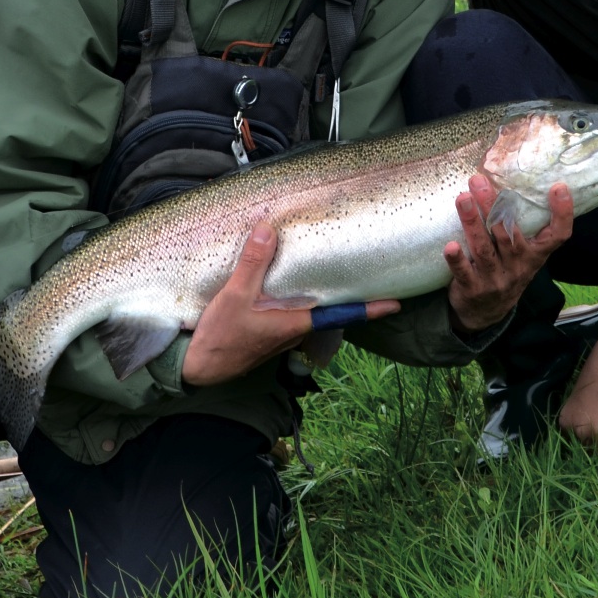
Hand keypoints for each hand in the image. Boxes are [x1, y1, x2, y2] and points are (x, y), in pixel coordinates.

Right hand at [184, 224, 398, 386]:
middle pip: (329, 311)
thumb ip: (253, 262)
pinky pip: (292, 317)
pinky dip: (298, 302)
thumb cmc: (220, 337)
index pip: (344, 314)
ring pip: (310, 314)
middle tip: (366, 276)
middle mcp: (296, 332)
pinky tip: (289, 288)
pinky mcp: (270, 336)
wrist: (199, 368)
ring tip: (330, 275)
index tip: (398, 303)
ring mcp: (284, 336)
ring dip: (320, 298)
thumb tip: (268, 229)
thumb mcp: (235, 295)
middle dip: (347, 296)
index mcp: (297, 323)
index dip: (372, 309)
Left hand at [444, 177, 573, 333]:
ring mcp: (495, 278)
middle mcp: (518, 266)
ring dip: (473, 223)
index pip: (558, 235)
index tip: (559, 188)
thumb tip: (511, 179)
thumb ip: (521, 224)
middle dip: (494, 205)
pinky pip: (464, 273)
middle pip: (509, 233)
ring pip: (485, 248)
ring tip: (462, 199)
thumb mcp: (523, 254)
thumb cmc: (505, 272)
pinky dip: (457, 260)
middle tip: (479, 180)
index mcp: (534, 255)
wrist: (487, 314)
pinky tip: (449, 246)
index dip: (562, 213)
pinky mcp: (473, 289)